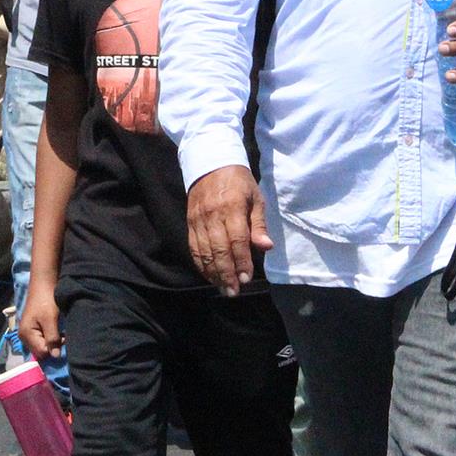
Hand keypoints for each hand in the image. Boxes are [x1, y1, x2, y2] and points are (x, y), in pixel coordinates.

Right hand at [19, 282, 63, 359]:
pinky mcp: (33, 329)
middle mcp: (24, 337)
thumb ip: (52, 338)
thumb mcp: (50, 319)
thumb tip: (55, 356)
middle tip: (63, 336)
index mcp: (26, 335)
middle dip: (53, 347)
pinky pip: (42, 340)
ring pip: (42, 346)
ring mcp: (28, 333)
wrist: (44, 285)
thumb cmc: (46, 300)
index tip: (64, 338)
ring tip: (61, 333)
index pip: (41, 353)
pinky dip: (51, 338)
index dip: (54, 349)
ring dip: (52, 342)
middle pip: (41, 351)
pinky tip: (57, 331)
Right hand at [186, 165, 270, 295]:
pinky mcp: (190, 222)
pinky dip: (201, 264)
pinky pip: (194, 248)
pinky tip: (209, 276)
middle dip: (227, 273)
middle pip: (219, 250)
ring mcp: (198, 219)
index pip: (237, 240)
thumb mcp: (256, 197)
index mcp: (232, 207)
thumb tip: (266, 247)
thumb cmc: (240, 182)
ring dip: (214, 273)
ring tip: (223, 288)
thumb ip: (259, 224)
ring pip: (204, 252)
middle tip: (234, 291)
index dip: (242, 261)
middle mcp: (213, 215)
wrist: (210, 163)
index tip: (247, 278)